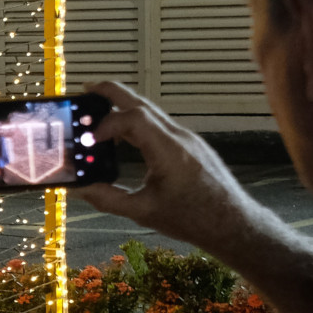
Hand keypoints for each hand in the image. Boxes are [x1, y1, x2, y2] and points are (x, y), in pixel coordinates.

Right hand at [73, 81, 261, 256]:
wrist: (233, 223)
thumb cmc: (192, 219)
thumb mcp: (143, 212)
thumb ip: (107, 199)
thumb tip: (78, 189)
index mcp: (168, 150)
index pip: (133, 118)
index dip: (105, 123)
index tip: (88, 140)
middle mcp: (179, 137)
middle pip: (141, 103)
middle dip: (111, 93)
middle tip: (86, 89)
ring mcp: (187, 139)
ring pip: (151, 112)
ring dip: (123, 109)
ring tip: (99, 114)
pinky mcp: (190, 145)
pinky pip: (159, 125)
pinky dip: (137, 123)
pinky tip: (124, 137)